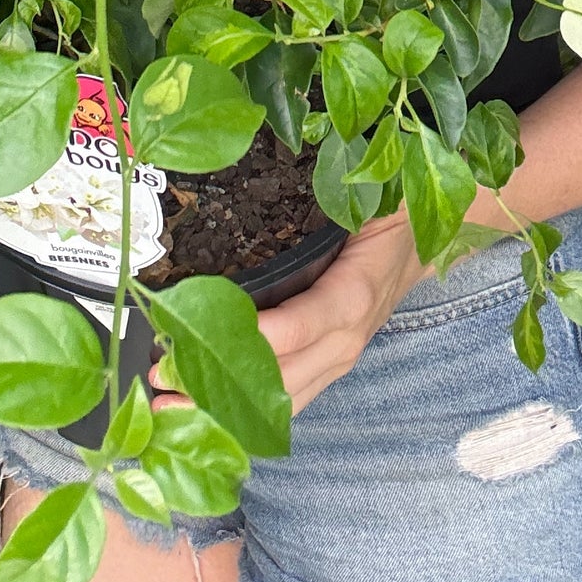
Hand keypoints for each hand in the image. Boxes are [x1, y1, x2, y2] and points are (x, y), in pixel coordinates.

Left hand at [149, 212, 424, 417]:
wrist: (419, 245)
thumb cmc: (386, 216)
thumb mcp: (367, 199)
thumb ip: (329, 198)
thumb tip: (281, 169)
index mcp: (354, 293)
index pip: (303, 324)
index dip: (258, 337)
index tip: (204, 340)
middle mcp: (344, 338)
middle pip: (282, 376)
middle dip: (220, 384)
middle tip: (162, 382)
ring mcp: (336, 359)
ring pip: (281, 401)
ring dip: (224, 408)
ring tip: (168, 406)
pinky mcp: (327, 368)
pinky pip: (288, 401)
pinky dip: (245, 413)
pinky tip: (201, 413)